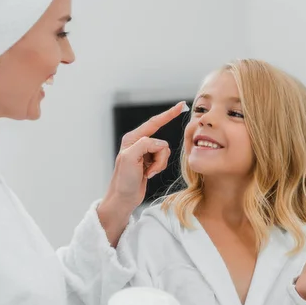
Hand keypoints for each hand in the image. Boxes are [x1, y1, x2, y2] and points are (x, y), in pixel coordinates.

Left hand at [97, 101, 185, 244]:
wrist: (123, 199)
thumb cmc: (123, 180)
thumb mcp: (130, 158)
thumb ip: (145, 144)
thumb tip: (158, 143)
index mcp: (132, 138)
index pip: (154, 122)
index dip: (168, 114)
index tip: (182, 105)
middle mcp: (139, 143)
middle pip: (162, 142)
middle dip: (159, 157)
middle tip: (148, 169)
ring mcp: (145, 153)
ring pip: (165, 152)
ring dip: (159, 164)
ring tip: (148, 173)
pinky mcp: (150, 162)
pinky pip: (164, 160)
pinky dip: (159, 168)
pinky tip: (149, 174)